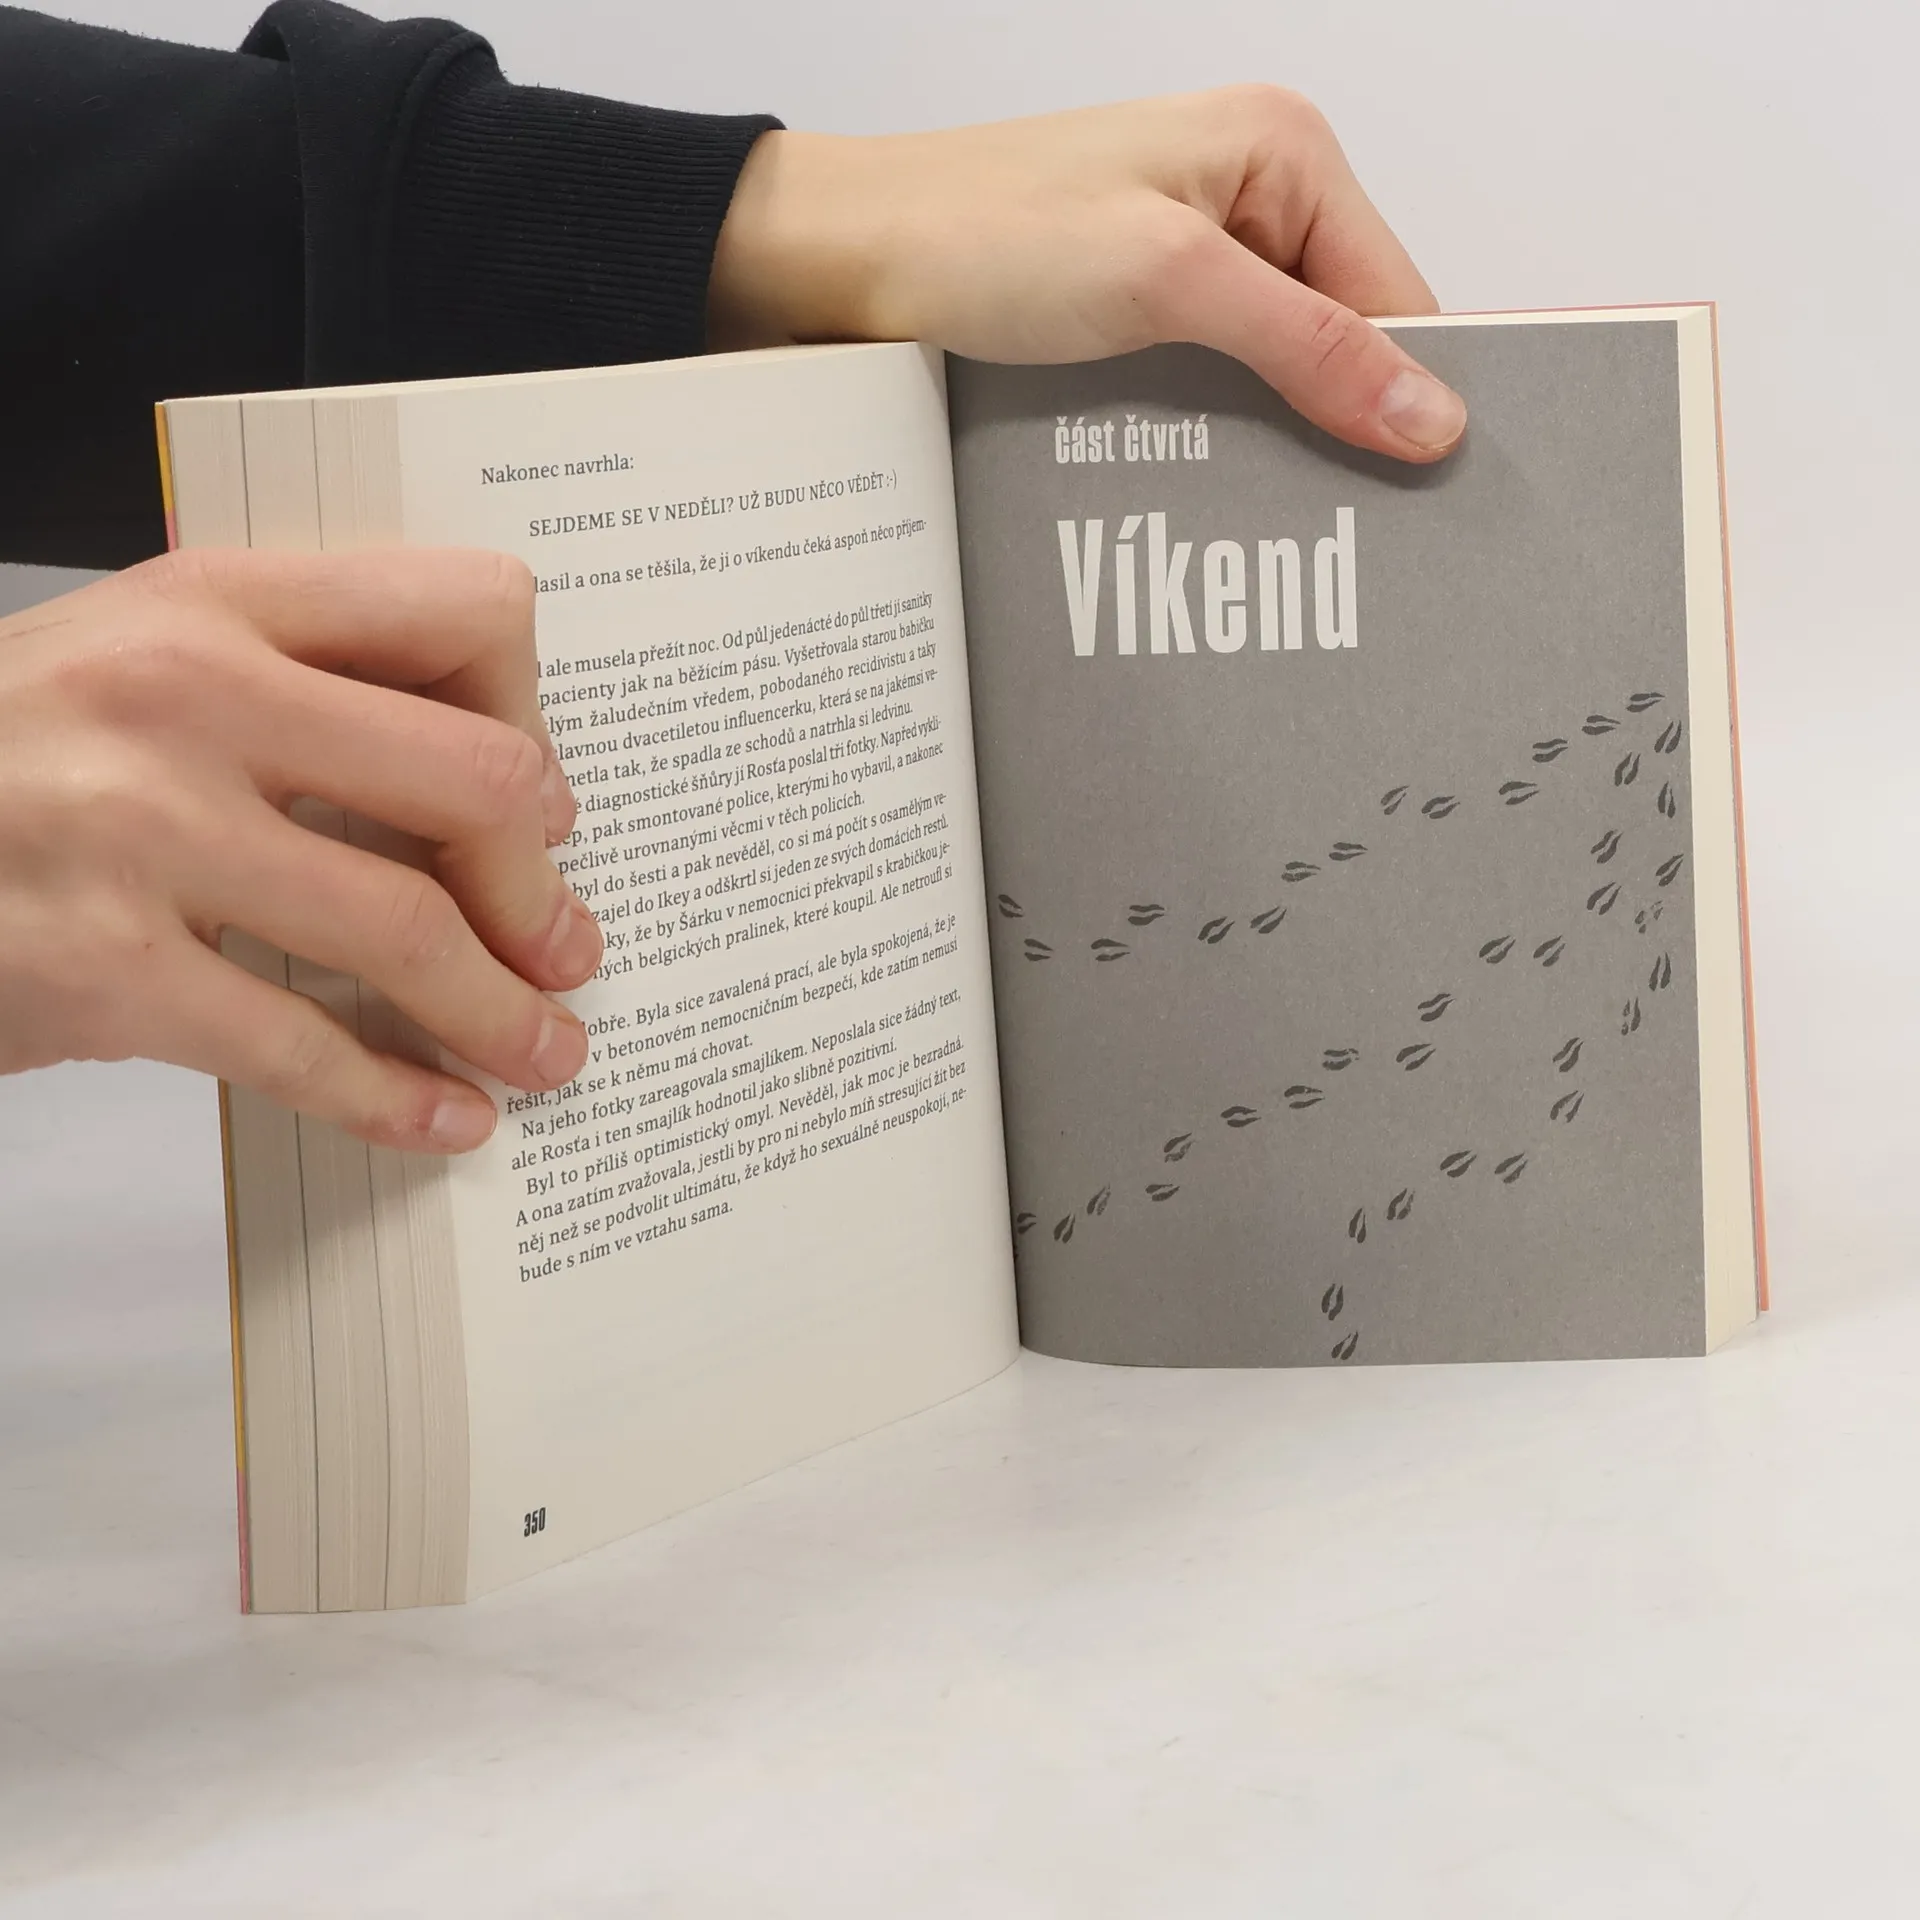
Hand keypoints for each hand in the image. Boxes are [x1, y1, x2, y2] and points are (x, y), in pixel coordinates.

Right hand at [0, 549, 601, 1151]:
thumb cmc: (8, 756)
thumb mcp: (143, 666)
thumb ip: (301, 694)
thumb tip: (493, 796)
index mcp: (217, 599)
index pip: (462, 613)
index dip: (531, 717)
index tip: (536, 802)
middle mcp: (185, 693)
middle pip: (472, 781)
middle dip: (541, 887)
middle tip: (567, 948)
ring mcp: (138, 830)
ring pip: (405, 929)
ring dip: (500, 1011)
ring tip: (548, 1053)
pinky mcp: (99, 968)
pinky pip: (298, 1047)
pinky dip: (393, 1098)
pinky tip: (445, 1121)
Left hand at [710, 87, 1463, 462]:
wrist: (838, 261)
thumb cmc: (978, 231)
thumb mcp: (1167, 283)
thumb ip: (1306, 348)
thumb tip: (1429, 415)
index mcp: (1281, 152)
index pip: (1397, 293)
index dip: (1413, 394)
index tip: (1422, 495)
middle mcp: (1246, 199)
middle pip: (1341, 339)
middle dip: (1337, 428)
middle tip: (1342, 532)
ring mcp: (1188, 260)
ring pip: (1273, 376)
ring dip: (1267, 447)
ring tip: (1269, 528)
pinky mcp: (1136, 315)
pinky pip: (1210, 390)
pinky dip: (1209, 443)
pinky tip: (1202, 496)